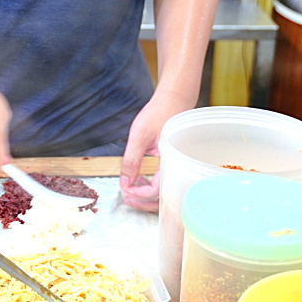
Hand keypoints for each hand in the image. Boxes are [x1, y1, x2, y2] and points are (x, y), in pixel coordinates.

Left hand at [119, 88, 195, 210]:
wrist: (174, 100)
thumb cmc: (159, 113)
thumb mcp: (139, 136)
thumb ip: (131, 160)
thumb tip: (124, 183)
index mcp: (170, 160)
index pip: (157, 189)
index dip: (140, 194)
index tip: (126, 190)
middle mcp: (177, 166)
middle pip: (163, 197)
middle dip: (143, 201)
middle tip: (126, 198)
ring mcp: (176, 166)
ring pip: (164, 192)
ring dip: (147, 196)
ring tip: (130, 191)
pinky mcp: (173, 163)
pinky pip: (165, 182)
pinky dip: (152, 187)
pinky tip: (140, 182)